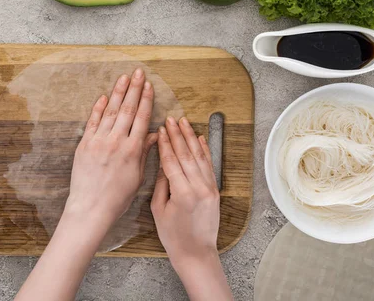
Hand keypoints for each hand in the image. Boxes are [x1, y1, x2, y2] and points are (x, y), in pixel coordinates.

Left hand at [64, 68, 157, 227]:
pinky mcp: (84, 145)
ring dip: (117, 92)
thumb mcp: (137, 176)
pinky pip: (92, 122)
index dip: (146, 100)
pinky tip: (103, 97)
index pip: (141, 118)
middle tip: (138, 72)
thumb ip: (145, 153)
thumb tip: (154, 134)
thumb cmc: (117, 197)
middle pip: (127, 109)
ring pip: (110, 111)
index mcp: (133, 150)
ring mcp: (99, 141)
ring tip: (123, 78)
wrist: (91, 208)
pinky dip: (98, 108)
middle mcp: (116, 142)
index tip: (149, 86)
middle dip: (134, 89)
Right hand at [151, 116, 219, 266]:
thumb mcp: (158, 209)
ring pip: (199, 157)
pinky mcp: (215, 191)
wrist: (196, 253)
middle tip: (171, 119)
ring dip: (191, 138)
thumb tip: (163, 162)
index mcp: (181, 193)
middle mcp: (198, 188)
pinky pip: (209, 166)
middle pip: (186, 155)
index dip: (166, 143)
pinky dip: (205, 150)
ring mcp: (209, 189)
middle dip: (178, 135)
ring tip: (184, 122)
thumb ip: (161, 184)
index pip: (172, 160)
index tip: (162, 129)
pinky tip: (200, 138)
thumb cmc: (173, 236)